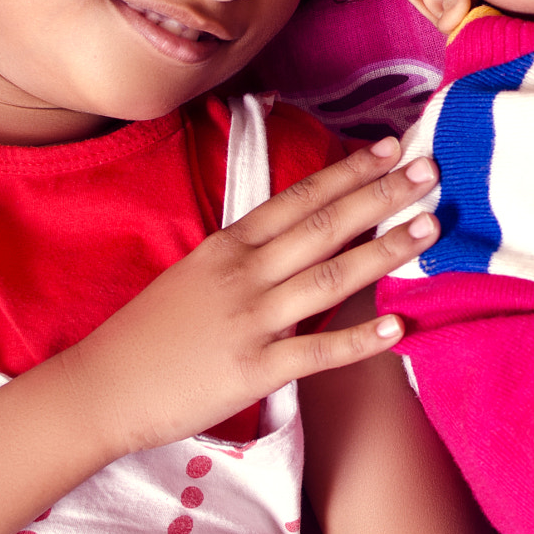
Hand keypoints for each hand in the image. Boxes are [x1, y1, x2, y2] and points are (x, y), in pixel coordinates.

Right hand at [60, 137, 439, 456]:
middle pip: (323, 226)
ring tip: (430, 228)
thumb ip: (246, 254)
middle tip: (430, 170)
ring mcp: (250, 322)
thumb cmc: (150, 332)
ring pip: (329, 278)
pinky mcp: (254, 370)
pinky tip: (398, 328)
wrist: (102, 386)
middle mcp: (243, 276)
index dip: (347, 171)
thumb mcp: (195, 274)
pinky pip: (316, 352)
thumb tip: (299, 232)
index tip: (389, 147)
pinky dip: (359, 340)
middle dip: (381, 195)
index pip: (298, 198)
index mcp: (228, 247)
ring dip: (383, 251)